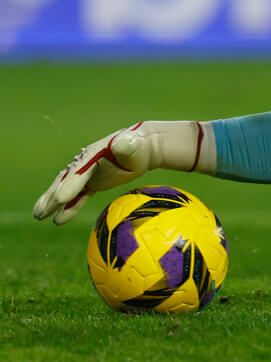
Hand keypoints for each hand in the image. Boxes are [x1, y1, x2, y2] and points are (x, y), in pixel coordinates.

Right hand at [34, 124, 153, 224]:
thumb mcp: (133, 144)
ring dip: (53, 203)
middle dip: (53, 197)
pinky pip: (78, 195)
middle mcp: (84, 164)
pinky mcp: (92, 181)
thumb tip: (121, 142)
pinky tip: (59, 219)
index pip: (79, 172)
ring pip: (67, 189)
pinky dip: (69, 206)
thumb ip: (126, 144)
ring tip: (39, 217)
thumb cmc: (137, 145)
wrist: (140, 147)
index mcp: (92, 155)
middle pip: (66, 182)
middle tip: (40, 213)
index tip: (60, 199)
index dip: (70, 185)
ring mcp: (87, 173)